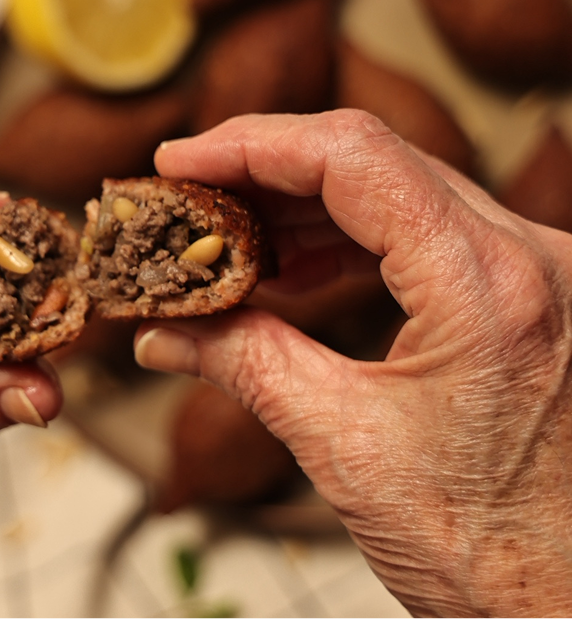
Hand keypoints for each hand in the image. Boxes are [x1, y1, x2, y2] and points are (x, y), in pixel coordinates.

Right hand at [135, 111, 571, 618]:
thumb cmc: (498, 555)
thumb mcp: (347, 450)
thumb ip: (247, 367)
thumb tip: (164, 334)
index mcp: (485, 285)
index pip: (348, 156)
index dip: (248, 143)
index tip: (179, 161)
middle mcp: (527, 255)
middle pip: (369, 156)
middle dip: (264, 167)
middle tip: (190, 195)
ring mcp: (535, 268)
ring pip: (396, 183)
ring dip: (302, 202)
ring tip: (230, 238)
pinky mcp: (526, 290)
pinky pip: (423, 226)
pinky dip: (347, 235)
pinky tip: (295, 270)